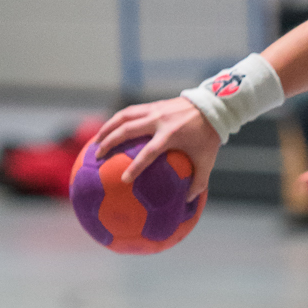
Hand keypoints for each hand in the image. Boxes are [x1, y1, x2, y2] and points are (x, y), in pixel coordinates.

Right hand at [93, 98, 219, 196]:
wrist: (212, 107)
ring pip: (123, 117)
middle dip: (109, 143)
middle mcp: (158, 121)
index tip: (123, 180)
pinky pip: (129, 112)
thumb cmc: (209, 137)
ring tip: (95, 141)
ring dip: (107, 128)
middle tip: (97, 156)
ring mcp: (154, 111)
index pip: (148, 153)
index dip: (135, 167)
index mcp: (170, 136)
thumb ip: (198, 182)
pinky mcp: (153, 105)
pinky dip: (116, 120)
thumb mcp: (206, 160)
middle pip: (127, 130)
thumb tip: (188, 201)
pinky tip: (109, 129)